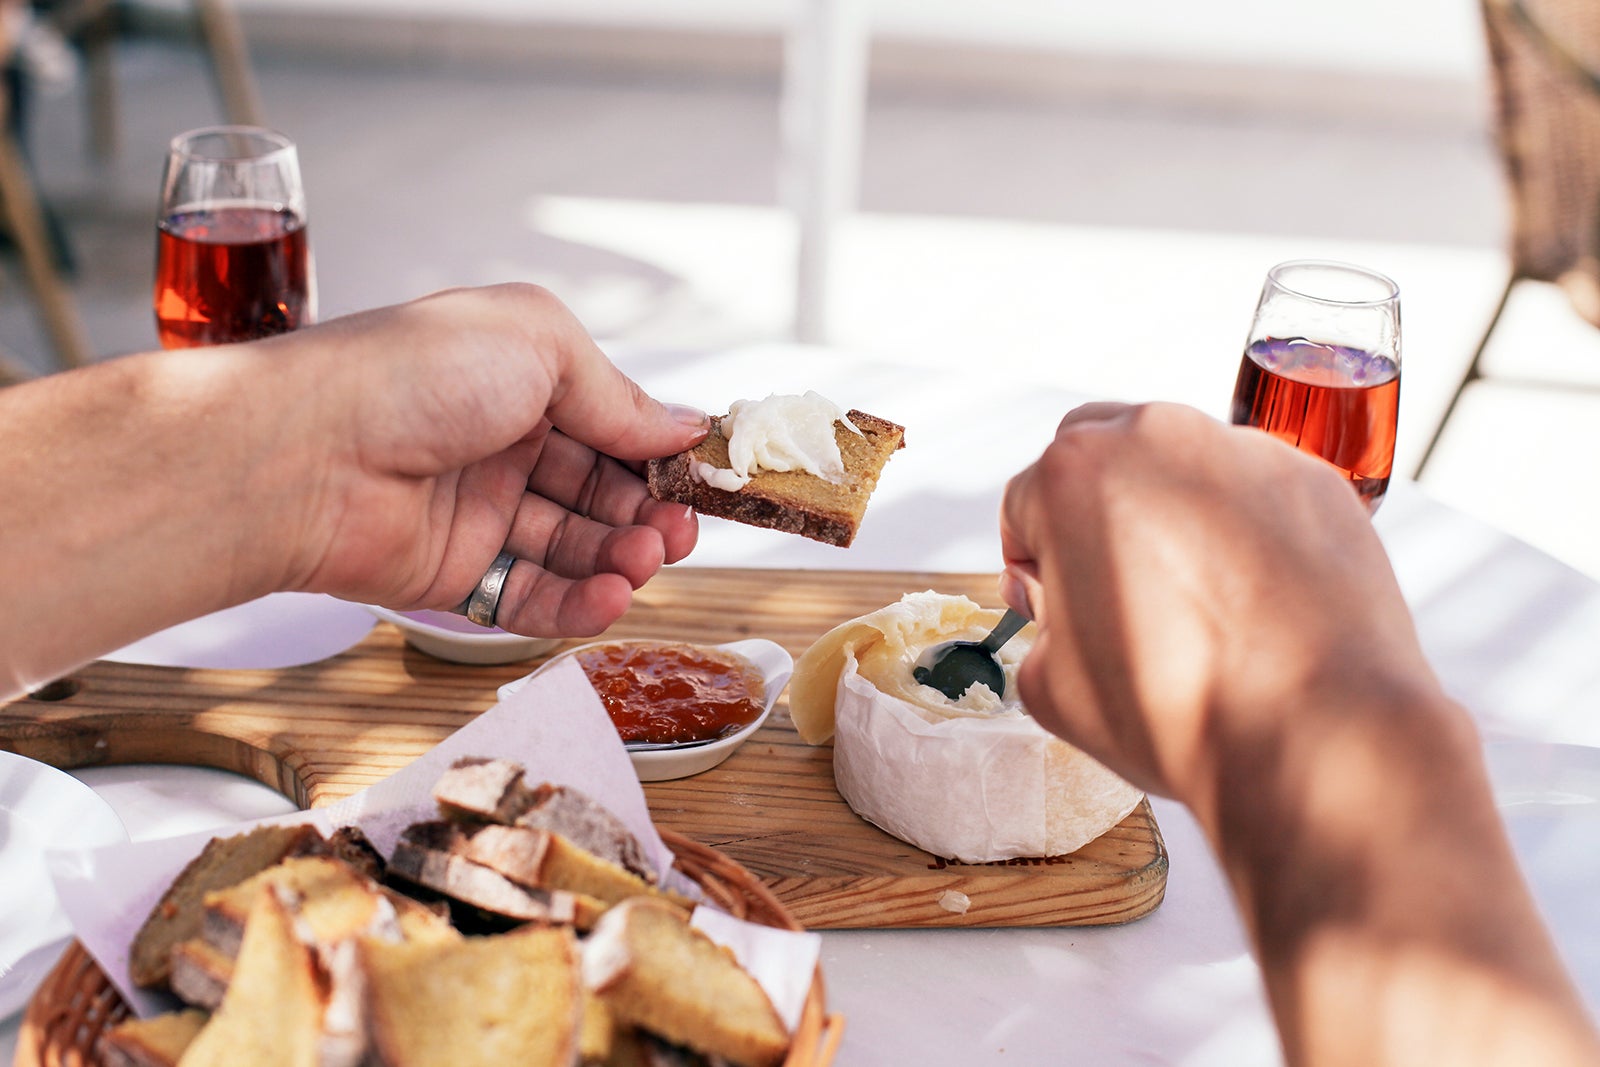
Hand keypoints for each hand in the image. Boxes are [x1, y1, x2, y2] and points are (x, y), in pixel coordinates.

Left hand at [259, 283, 709, 636]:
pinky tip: (610, 597)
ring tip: (644, 563)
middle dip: (648, 513)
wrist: (304, 452)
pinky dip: (578, 604)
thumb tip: (682, 426)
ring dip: (621, 560)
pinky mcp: (454, 575)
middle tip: (677, 533)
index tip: (700, 480)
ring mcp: (479, 512)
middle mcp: (501, 444)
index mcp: (520, 379)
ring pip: (575, 548)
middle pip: (601, 492)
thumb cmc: (409, 376)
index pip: (612, 424)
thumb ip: (615, 392)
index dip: (658, 454)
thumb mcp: (537, 342)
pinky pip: (532, 597)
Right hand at [998, 401, 1437, 813]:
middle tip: (1111, 585)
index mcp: (1074, 473)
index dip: (1032, 566)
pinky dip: (1242, 531)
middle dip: (1093, 511)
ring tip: (1193, 599)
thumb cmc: (1182, 713)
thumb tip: (1067, 613)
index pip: (1025, 505)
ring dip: (1169, 514)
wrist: (1315, 736)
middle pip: (1099, 454)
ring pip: (1180, 466)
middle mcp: (1157, 438)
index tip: (1054, 605)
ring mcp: (1244, 451)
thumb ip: (1041, 624)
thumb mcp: (1052, 688)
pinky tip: (1252, 601)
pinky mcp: (1313, 480)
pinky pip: (1254, 493)